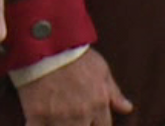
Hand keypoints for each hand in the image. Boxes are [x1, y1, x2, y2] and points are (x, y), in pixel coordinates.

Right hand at [14, 49, 134, 125]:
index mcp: (99, 103)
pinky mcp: (36, 117)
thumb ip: (114, 93)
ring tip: (58, 117)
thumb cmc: (76, 56)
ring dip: (61, 125)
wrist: (47, 47)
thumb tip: (128, 109)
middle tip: (75, 118)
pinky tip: (38, 122)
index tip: (91, 122)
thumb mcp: (102, 71)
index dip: (97, 124)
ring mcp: (58, 117)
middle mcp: (81, 114)